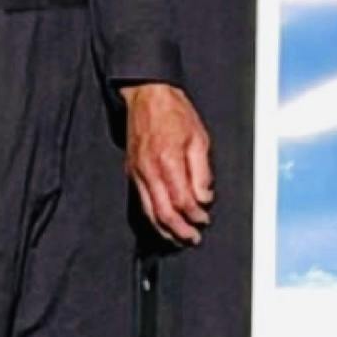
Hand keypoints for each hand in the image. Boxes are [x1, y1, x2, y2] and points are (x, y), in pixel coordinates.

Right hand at [125, 83, 214, 244]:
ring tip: (179, 239)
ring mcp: (137, 173)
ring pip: (149, 212)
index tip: (204, 219)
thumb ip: (202, 172)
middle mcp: (149, 170)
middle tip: (193, 239)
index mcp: (168, 161)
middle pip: (163, 213)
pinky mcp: (132, 173)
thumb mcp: (199, 138)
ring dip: (165, 230)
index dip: (195, 215)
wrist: (147, 97)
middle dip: (179, 231)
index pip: (182, 201)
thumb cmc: (174, 113)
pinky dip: (153, 218)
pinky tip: (163, 224)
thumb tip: (204, 198)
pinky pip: (142, 202)